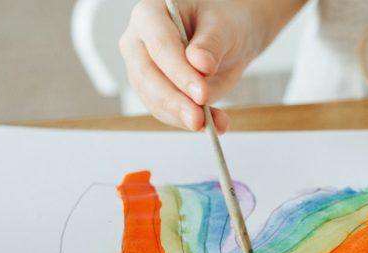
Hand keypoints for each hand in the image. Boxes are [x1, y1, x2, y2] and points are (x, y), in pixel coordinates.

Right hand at [119, 0, 270, 132]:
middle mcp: (139, 41)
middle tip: (199, 118)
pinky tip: (213, 123)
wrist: (228, 37)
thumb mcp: (224, 27)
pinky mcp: (154, 91)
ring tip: (211, 124)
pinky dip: (188, 121)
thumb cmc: (222, 22)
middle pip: (146, 76)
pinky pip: (165, 111)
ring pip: (152, 98)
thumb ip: (212, 44)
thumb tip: (200, 64)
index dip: (179, 72)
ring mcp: (143, 68)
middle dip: (174, 101)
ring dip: (180, 116)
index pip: (159, 45)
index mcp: (150, 13)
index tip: (202, 93)